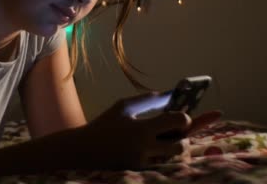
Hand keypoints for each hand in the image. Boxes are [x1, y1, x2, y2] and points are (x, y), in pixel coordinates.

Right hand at [75, 93, 221, 169]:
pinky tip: (158, 146)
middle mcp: (144, 149)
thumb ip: (147, 99)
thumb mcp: (123, 107)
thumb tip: (169, 95)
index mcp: (141, 129)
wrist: (81, 151)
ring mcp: (142, 164)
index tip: (183, 115)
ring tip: (169, 137)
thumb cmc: (103, 125)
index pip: (178, 121)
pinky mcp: (139, 172)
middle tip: (181, 129)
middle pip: (181, 145)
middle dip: (183, 136)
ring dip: (174, 147)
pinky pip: (161, 164)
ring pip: (173, 157)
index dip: (185, 117)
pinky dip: (161, 155)